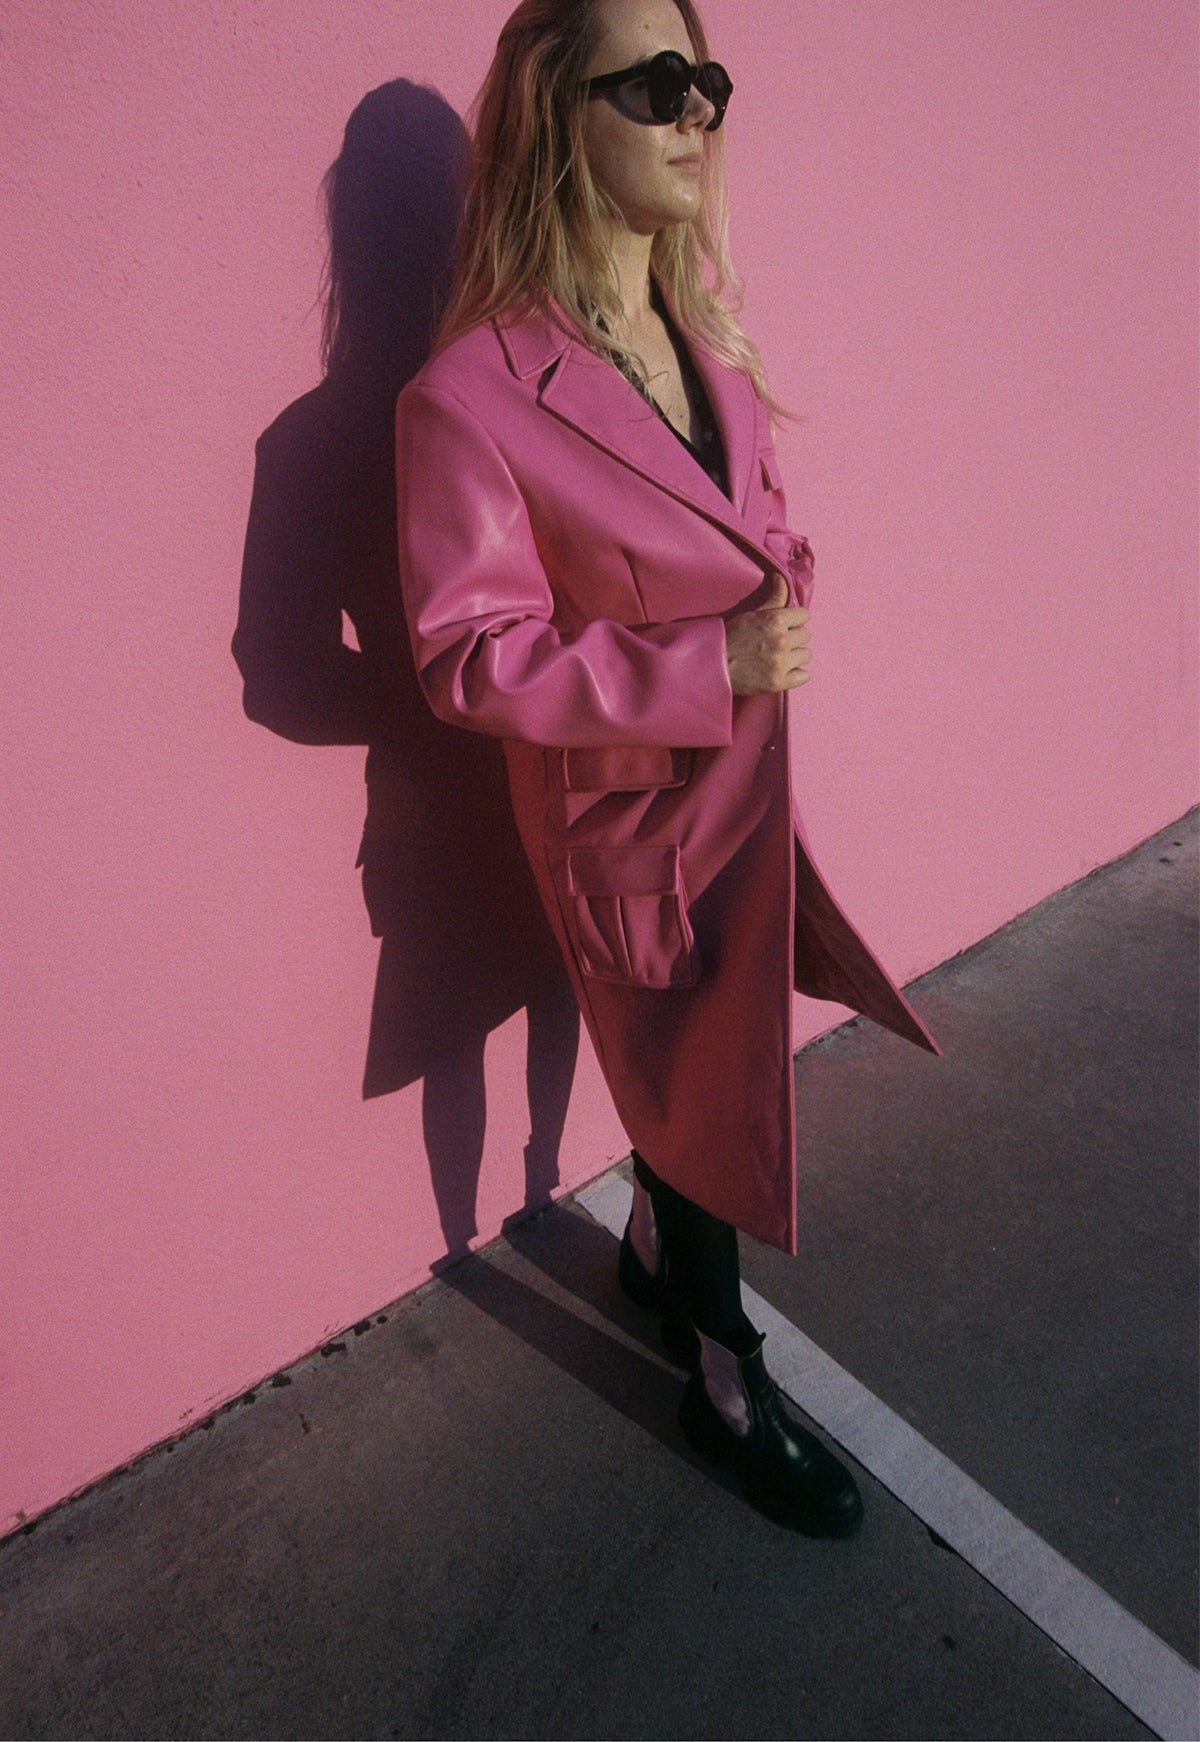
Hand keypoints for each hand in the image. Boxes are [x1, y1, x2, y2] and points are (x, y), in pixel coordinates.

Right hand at [725, 572, 811, 696]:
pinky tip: (783, 671)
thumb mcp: (752, 613)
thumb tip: (781, 576)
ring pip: (806, 655)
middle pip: (805, 635)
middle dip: (794, 637)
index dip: (794, 620)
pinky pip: (804, 676)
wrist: (713, 666)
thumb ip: (774, 597)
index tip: (784, 625)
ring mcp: (781, 663)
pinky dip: (796, 675)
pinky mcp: (778, 682)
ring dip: (795, 656)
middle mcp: (781, 640)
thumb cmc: (731, 637)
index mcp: (776, 620)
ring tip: (780, 657)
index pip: (804, 615)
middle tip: (778, 642)